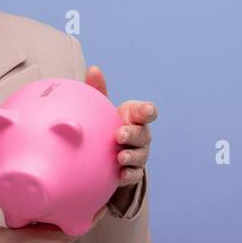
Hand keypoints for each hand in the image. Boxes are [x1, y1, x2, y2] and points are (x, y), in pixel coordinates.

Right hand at [0, 168, 107, 242]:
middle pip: (63, 232)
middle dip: (78, 214)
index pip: (65, 234)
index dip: (86, 222)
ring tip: (68, 195)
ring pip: (50, 234)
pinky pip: (37, 236)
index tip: (98, 205)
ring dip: (61, 218)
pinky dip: (44, 222)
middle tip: (88, 193)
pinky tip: (38, 207)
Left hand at [84, 64, 156, 206]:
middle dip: (133, 134)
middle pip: (142, 133)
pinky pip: (134, 173)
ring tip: (120, 157)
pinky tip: (120, 174)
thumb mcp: (102, 108)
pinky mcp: (132, 170)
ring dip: (131, 155)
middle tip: (120, 135)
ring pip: (140, 154)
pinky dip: (129, 173)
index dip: (148, 111)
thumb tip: (93, 68)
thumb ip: (98, 89)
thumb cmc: (105, 124)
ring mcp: (139, 153)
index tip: (145, 111)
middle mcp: (140, 134)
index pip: (147, 112)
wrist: (104, 154)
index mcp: (134, 117)